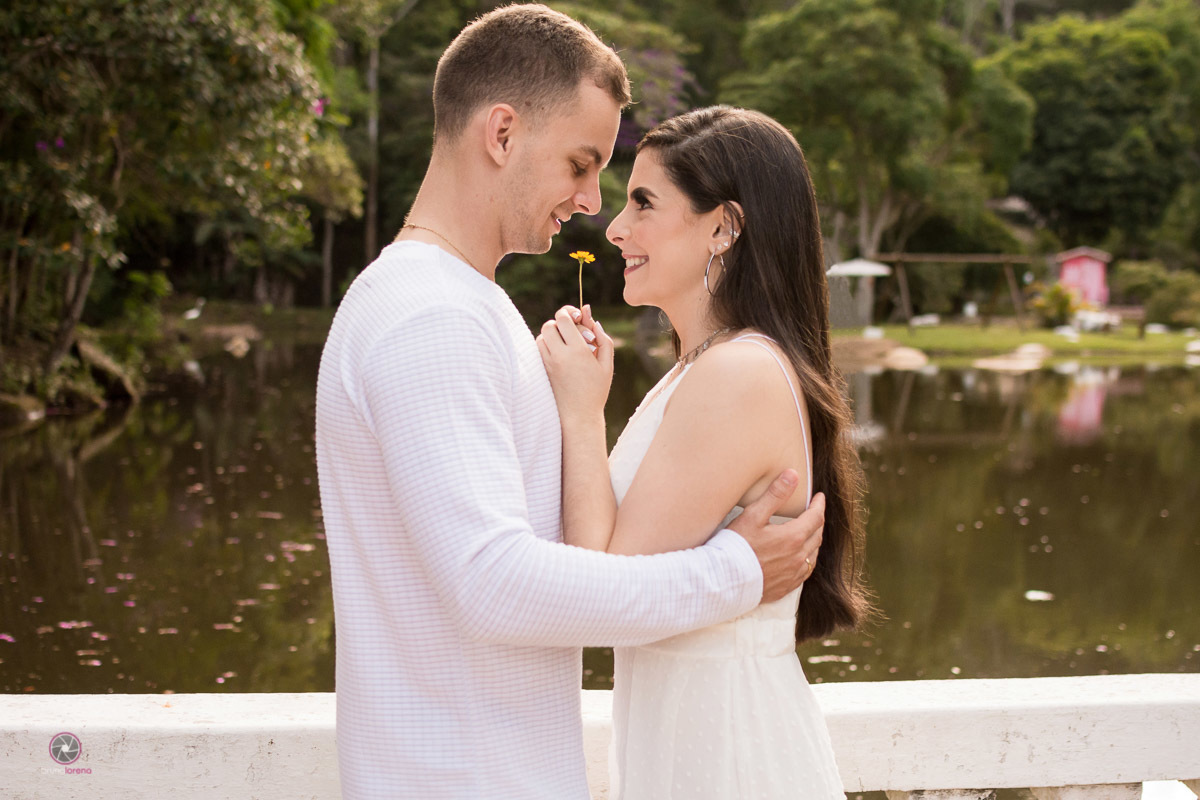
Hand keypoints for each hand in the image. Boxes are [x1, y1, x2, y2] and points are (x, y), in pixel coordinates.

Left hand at [535, 304, 614, 423]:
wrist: (579, 416)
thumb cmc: (597, 390)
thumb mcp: (607, 364)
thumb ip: (603, 339)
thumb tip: (592, 319)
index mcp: (578, 351)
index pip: (563, 319)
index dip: (569, 312)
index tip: (577, 317)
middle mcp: (559, 356)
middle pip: (549, 325)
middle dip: (560, 323)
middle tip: (571, 331)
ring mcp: (547, 364)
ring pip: (541, 337)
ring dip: (552, 335)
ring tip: (566, 345)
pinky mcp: (542, 371)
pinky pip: (539, 350)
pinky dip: (547, 346)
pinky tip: (560, 354)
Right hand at [727, 471, 823, 603]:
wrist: (725, 581)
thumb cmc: (736, 546)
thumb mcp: (753, 515)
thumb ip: (775, 494)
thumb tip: (793, 475)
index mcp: (793, 537)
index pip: (815, 517)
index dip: (819, 505)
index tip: (819, 497)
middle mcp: (798, 557)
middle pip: (816, 536)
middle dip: (817, 522)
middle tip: (814, 513)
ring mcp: (793, 574)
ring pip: (812, 555)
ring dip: (813, 542)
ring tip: (809, 534)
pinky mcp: (785, 587)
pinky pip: (804, 573)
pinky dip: (806, 561)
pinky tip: (799, 559)